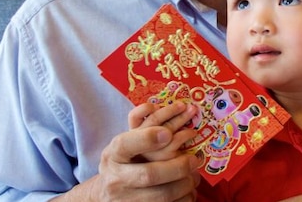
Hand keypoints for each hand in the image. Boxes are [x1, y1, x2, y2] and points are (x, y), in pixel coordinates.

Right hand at [66, 106, 200, 201]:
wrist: (107, 195)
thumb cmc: (124, 163)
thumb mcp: (126, 143)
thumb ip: (144, 127)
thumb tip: (174, 108)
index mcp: (114, 155)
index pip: (125, 144)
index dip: (146, 138)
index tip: (167, 133)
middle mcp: (116, 178)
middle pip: (149, 174)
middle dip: (177, 167)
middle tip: (195, 160)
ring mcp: (125, 200)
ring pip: (162, 195)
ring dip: (185, 185)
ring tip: (195, 176)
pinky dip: (183, 200)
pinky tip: (189, 192)